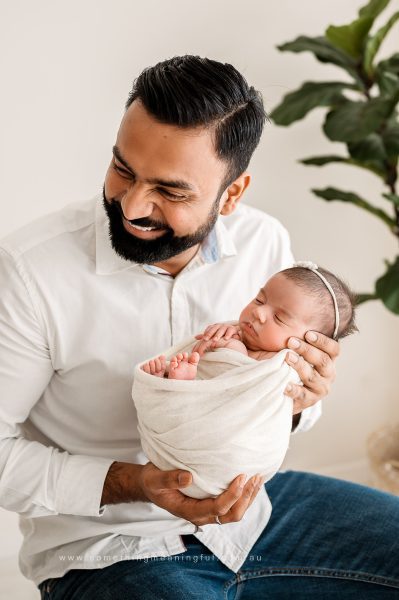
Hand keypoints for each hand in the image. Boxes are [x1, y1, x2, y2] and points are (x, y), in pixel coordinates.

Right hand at [139, 462, 262, 526]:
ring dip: (248, 497)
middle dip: (246, 498)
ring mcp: (208, 512)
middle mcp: (202, 515)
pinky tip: (250, 481)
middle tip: (254, 477)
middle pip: (231, 515)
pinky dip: (244, 495)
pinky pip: (232, 505)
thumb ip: (169, 479)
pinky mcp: (211, 504)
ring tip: (258, 478)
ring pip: (235, 512)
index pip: (217, 509)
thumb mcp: (155, 478)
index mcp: (189, 511)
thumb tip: (189, 478)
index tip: (241, 477)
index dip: (232, 495)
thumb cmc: (153, 481)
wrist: (151, 485)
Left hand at [193, 323, 240, 355]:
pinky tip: (226, 339)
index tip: (202, 339)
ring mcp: (227, 326)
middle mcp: (220, 326)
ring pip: (221, 329)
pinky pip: (231, 331)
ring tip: (214, 340)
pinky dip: (228, 334)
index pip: (209, 329)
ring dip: (218, 335)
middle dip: (209, 334)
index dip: (205, 333)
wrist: (236, 335)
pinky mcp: (234, 329)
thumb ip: (206, 336)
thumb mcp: (214, 336)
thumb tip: (195, 337)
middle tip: (205, 340)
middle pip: (214, 328)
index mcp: (215, 327)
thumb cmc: (224, 336)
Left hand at [284, 331, 338, 414]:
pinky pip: (303, 395)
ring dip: (300, 365)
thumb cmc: (288, 362)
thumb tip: (264, 312)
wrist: (284, 389)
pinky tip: (284, 384)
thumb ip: (286, 332)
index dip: (323, 341)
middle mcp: (327, 373)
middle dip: (307, 350)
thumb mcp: (291, 347)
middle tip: (291, 341)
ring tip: (286, 357)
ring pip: (313, 376)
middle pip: (324, 361)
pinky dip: (294, 389)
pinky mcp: (308, 401)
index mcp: (327, 358)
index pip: (334, 349)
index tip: (307, 333)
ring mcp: (319, 388)